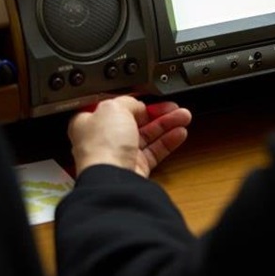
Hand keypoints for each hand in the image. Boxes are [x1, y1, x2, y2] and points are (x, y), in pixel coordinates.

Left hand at [67, 96, 191, 177]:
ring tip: (184, 116)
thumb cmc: (103, 145)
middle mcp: (104, 139)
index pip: (114, 107)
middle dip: (156, 112)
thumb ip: (129, 101)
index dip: (133, 100)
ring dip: (167, 124)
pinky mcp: (135, 168)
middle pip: (134, 121)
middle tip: (173, 106)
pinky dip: (168, 141)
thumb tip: (139, 105)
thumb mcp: (114, 107)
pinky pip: (155, 152)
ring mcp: (120, 154)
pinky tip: (179, 133)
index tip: (150, 96)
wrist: (111, 179)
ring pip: (147, 135)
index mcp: (90, 122)